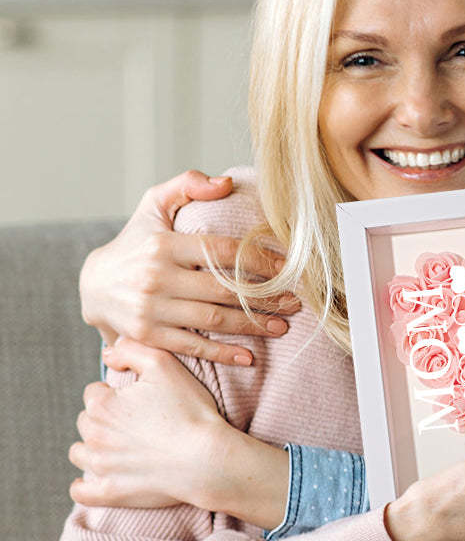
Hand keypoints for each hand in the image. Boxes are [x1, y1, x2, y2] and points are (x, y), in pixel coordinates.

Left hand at [69, 338, 288, 528]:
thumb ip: (131, 350)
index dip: (115, 393)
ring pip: (81, 453)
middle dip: (105, 419)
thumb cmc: (190, 410)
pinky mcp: (110, 492)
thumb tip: (108, 354)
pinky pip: (81, 492)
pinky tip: (100, 477)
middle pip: (87, 422)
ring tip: (121, 446)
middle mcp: (94, 435)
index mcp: (103, 405)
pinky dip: (86, 485)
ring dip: (94, 447)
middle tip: (135, 421)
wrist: (207, 458)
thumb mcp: (165, 365)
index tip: (138, 400)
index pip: (94, 393)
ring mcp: (100, 467)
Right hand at [79, 169, 299, 365]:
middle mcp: (156, 277)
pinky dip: (223, 354)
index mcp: (163, 244)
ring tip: (282, 325)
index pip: (224, 252)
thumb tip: (226, 183)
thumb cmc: (136, 241)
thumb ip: (187, 185)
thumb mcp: (153, 205)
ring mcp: (151, 309)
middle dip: (266, 297)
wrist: (93, 285)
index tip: (289, 268)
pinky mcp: (148, 336)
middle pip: (225, 289)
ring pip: (214, 319)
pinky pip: (193, 347)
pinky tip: (249, 357)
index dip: (261, 260)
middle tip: (295, 302)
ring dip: (253, 325)